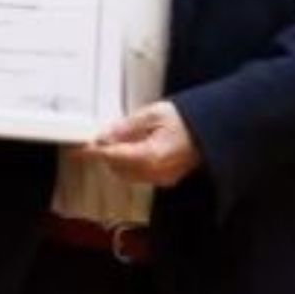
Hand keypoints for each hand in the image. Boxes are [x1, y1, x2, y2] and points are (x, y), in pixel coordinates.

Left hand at [73, 101, 199, 186]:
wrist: (215, 130)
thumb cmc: (188, 119)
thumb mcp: (153, 114)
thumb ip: (127, 127)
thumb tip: (106, 136)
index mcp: (152, 155)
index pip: (113, 156)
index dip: (94, 152)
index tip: (79, 150)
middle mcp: (156, 172)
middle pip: (117, 168)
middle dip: (106, 154)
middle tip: (102, 137)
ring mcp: (162, 178)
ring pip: (126, 174)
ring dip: (117, 160)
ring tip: (121, 139)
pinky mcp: (166, 179)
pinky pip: (139, 175)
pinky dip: (130, 164)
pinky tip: (135, 147)